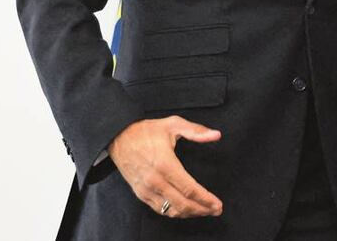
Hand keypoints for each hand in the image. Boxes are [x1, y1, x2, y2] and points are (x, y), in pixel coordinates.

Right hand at [108, 115, 223, 218]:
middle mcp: (155, 181)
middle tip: (216, 210)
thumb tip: (216, 135)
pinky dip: (174, 212)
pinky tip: (185, 210)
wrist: (118, 137)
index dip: (206, 199)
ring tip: (204, 211)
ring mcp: (146, 189)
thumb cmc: (146, 131)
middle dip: (202, 210)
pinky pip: (159, 209)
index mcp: (165, 164)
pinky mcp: (140, 193)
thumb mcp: (173, 124)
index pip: (189, 189)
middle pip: (182, 204)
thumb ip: (196, 131)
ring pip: (170, 210)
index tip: (218, 204)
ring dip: (189, 213)